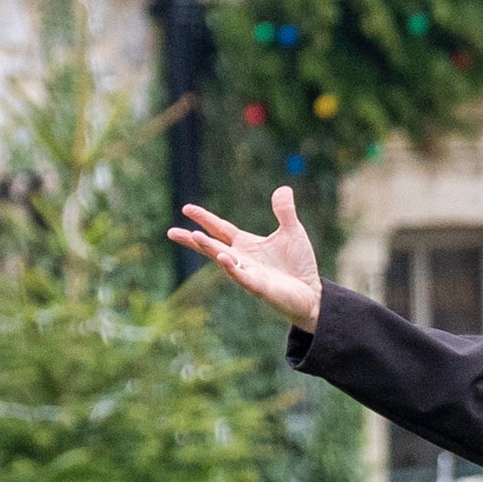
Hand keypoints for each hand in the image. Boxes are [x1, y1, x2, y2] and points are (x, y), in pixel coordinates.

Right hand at [172, 185, 326, 330]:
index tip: (186, 208)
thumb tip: (283, 188)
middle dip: (193, 239)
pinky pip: (242, 277)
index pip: (220, 229)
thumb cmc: (298, 264)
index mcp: (245, 244)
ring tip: (194, 236)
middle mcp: (241, 258)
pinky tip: (222, 258)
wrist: (311, 292)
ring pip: (223, 259)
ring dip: (209, 249)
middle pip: (212, 246)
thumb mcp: (292, 232)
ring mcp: (248, 273)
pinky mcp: (258, 287)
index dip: (204, 219)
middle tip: (172, 232)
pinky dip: (231, 268)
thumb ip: (285, 211)